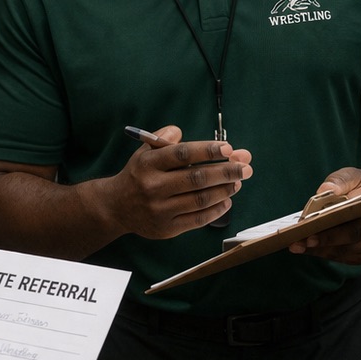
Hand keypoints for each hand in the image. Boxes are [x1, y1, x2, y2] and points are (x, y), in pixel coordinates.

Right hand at [104, 124, 252, 238]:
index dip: (207, 150)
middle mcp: (153, 187)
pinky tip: (227, 200)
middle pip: (196, 178)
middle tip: (245, 167)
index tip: (228, 148)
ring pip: (200, 199)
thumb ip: (162, 139)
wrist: (116, 207)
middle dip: (226, 171)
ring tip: (238, 181)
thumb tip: (180, 131)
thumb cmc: (138, 174)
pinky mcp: (167, 228)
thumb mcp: (144, 151)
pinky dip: (216, 210)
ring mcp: (160, 210)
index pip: (182, 154)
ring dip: (224, 190)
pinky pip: (197, 219)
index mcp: (148, 164)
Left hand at [287, 168, 360, 264]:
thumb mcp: (355, 176)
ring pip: (342, 254)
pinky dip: (322, 252)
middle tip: (297, 243)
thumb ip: (340, 180)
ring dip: (318, 251)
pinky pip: (341, 258)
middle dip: (321, 244)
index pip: (357, 229)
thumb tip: (324, 190)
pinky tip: (306, 246)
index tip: (309, 234)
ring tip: (295, 245)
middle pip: (349, 245)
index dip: (333, 234)